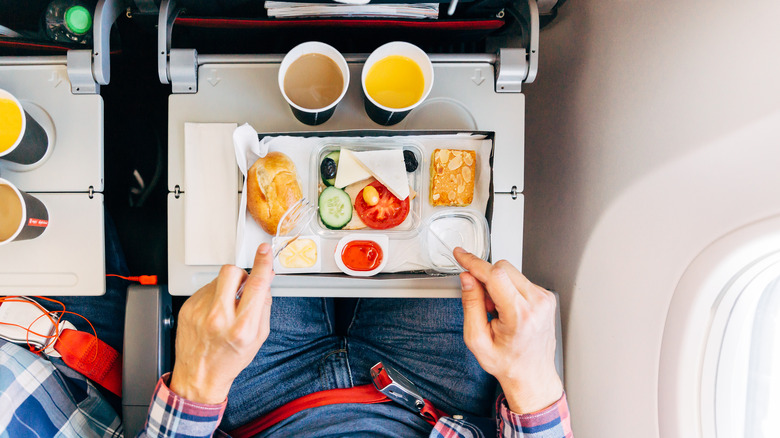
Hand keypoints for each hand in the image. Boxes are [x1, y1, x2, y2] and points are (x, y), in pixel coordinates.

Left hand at [169, 243, 274, 403]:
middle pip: (232, 272)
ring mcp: (200, 312)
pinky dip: (213, 296)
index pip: (256, 285)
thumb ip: (264, 307)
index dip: (262, 264)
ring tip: (225, 307)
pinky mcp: (188, 308)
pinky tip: (213, 313)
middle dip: (241, 274)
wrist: (200, 376)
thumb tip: (265, 281)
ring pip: (217, 279)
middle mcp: (219, 318)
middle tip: (242, 287)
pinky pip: (205, 289)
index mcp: (242, 327)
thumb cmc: (229, 359)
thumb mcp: (258, 337)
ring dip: (226, 287)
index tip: (264, 251)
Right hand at [454, 247, 562, 413]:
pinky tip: (508, 311)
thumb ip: (470, 305)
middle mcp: (537, 303)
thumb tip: (467, 278)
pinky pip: (519, 280)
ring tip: (497, 312)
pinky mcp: (546, 296)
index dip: (474, 262)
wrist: (531, 374)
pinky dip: (508, 290)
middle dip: (485, 280)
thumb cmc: (507, 362)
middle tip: (484, 305)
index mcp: (520, 315)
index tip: (461, 254)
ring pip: (511, 272)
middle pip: (503, 268)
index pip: (494, 275)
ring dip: (497, 286)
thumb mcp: (477, 339)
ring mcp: (544, 298)